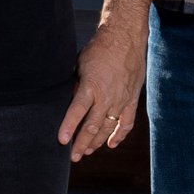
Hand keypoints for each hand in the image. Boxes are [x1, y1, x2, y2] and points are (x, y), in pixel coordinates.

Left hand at [58, 20, 145, 160]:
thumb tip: (71, 101)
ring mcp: (121, 100)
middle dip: (81, 143)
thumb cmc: (100, 48)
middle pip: (93, 126)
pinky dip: (119, 135)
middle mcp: (107, 96)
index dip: (68, 127)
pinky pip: (126, 123)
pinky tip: (111, 144)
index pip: (77, 111)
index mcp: (91, 86)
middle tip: (73, 156)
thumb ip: (76, 85)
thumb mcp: (80, 64)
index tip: (61, 140)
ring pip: (108, 128)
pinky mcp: (132, 100)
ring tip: (86, 151)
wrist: (126, 38)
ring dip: (97, 142)